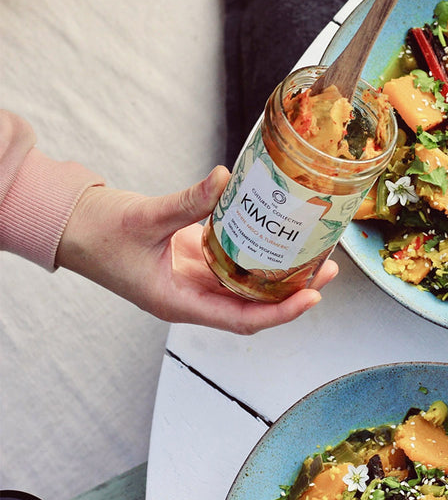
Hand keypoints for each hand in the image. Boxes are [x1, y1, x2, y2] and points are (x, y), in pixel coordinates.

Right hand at [55, 166, 336, 333]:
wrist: (68, 224)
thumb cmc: (96, 232)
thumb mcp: (145, 217)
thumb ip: (187, 202)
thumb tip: (223, 180)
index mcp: (178, 301)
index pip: (241, 319)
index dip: (280, 313)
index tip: (312, 297)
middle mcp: (191, 295)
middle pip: (252, 305)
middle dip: (292, 292)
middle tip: (328, 268)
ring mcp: (192, 278)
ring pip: (246, 285)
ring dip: (280, 274)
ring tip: (315, 254)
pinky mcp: (192, 258)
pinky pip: (233, 262)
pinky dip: (258, 253)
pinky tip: (280, 236)